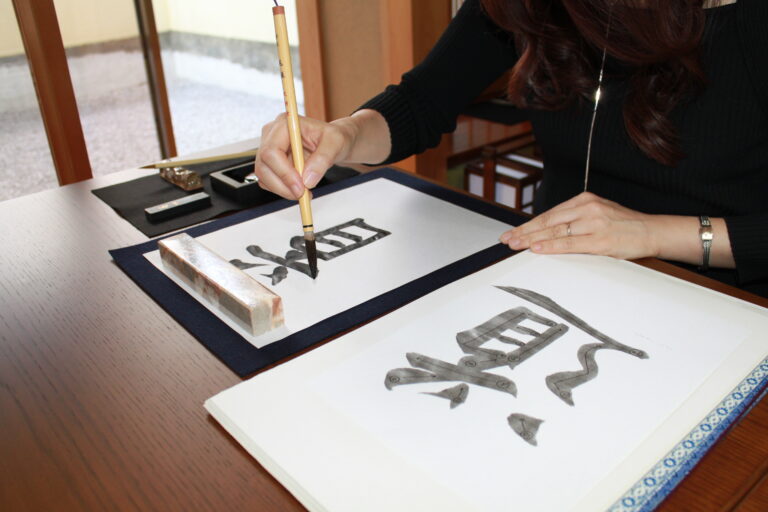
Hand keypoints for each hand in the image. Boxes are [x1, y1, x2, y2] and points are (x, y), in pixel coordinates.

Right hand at [255, 114, 356, 198]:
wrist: (332, 144)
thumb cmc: (333, 138)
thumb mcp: (336, 143)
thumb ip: (323, 159)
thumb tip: (307, 180)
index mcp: (284, 124)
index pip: (271, 151)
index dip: (283, 172)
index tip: (301, 187)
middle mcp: (271, 135)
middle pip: (263, 166)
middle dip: (282, 185)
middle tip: (303, 194)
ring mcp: (268, 149)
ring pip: (264, 177)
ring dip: (283, 190)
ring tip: (305, 192)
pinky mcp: (270, 163)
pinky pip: (269, 182)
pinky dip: (283, 190)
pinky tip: (299, 188)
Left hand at [499, 192, 660, 259]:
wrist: (653, 231)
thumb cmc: (625, 225)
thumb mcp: (598, 214)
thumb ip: (575, 219)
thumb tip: (546, 232)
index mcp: (585, 200)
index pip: (550, 214)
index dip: (529, 224)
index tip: (513, 232)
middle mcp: (587, 208)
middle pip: (548, 222)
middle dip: (524, 232)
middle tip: (507, 239)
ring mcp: (594, 223)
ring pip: (556, 232)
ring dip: (532, 240)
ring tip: (516, 245)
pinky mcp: (601, 240)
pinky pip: (571, 243)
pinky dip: (552, 247)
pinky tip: (538, 249)